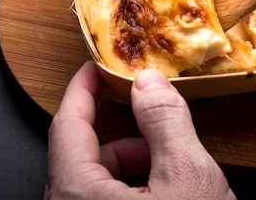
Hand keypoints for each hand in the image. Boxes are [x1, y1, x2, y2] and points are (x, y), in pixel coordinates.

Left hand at [44, 61, 235, 199]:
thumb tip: (148, 84)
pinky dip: (137, 190)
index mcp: (77, 197)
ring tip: (174, 174)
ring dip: (137, 166)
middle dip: (130, 138)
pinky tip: (169, 196)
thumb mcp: (188, 175)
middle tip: (162, 131)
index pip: (67, 126)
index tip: (94, 68)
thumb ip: (166, 121)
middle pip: (88, 156)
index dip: (83, 91)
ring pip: (100, 181)